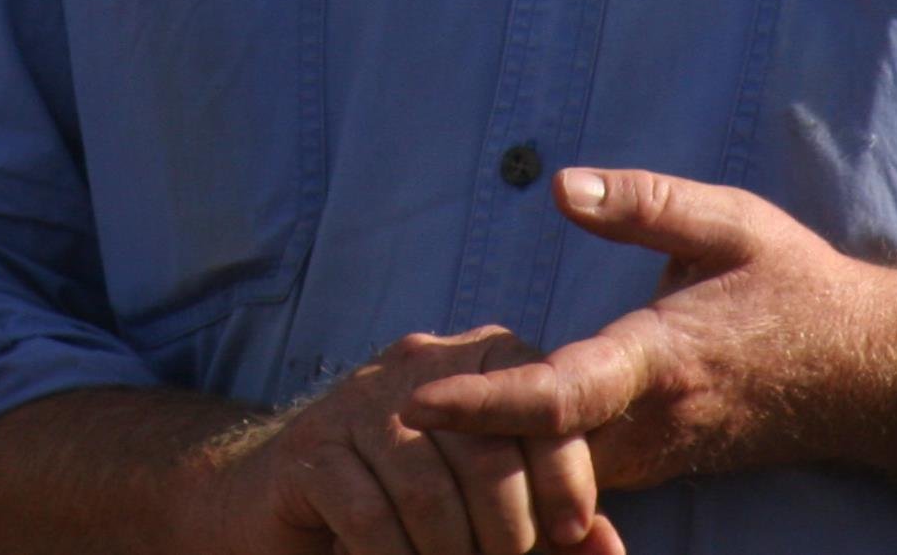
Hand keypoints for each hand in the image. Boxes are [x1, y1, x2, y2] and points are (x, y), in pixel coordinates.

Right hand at [196, 325, 628, 554]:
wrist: (285, 504)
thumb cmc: (411, 506)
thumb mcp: (490, 508)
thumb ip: (551, 523)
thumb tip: (611, 550)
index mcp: (480, 359)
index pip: (541, 407)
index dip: (566, 477)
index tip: (573, 534)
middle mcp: (422, 365)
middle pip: (486, 455)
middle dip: (507, 535)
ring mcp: (360, 402)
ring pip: (428, 491)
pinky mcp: (311, 450)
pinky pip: (370, 517)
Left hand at [400, 170, 896, 492]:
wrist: (867, 373)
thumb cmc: (793, 283)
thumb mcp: (728, 220)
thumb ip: (644, 201)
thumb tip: (561, 183)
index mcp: (659, 357)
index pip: (557, 394)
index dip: (483, 403)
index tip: (415, 400)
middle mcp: (652, 421)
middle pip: (538, 455)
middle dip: (463, 446)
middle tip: (381, 417)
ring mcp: (658, 455)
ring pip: (557, 477)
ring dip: (492, 461)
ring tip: (414, 429)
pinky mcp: (661, 465)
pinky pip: (584, 480)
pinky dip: (530, 467)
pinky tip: (483, 442)